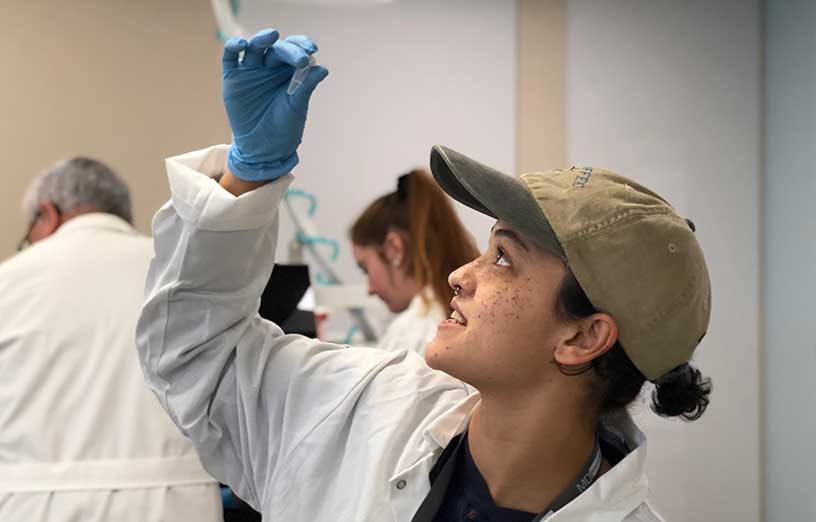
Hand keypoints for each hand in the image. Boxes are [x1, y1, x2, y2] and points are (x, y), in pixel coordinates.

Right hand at [222, 29, 328, 180]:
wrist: (264, 149)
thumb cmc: (284, 127)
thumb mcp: (297, 106)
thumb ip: (306, 86)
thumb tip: (323, 68)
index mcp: (288, 71)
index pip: (295, 51)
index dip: (302, 46)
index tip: (312, 49)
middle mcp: (270, 67)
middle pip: (277, 48)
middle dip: (289, 50)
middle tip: (299, 59)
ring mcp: (251, 70)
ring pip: (255, 47)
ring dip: (262, 39)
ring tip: (272, 36)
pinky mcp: (233, 77)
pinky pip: (231, 56)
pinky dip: (234, 47)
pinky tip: (242, 45)